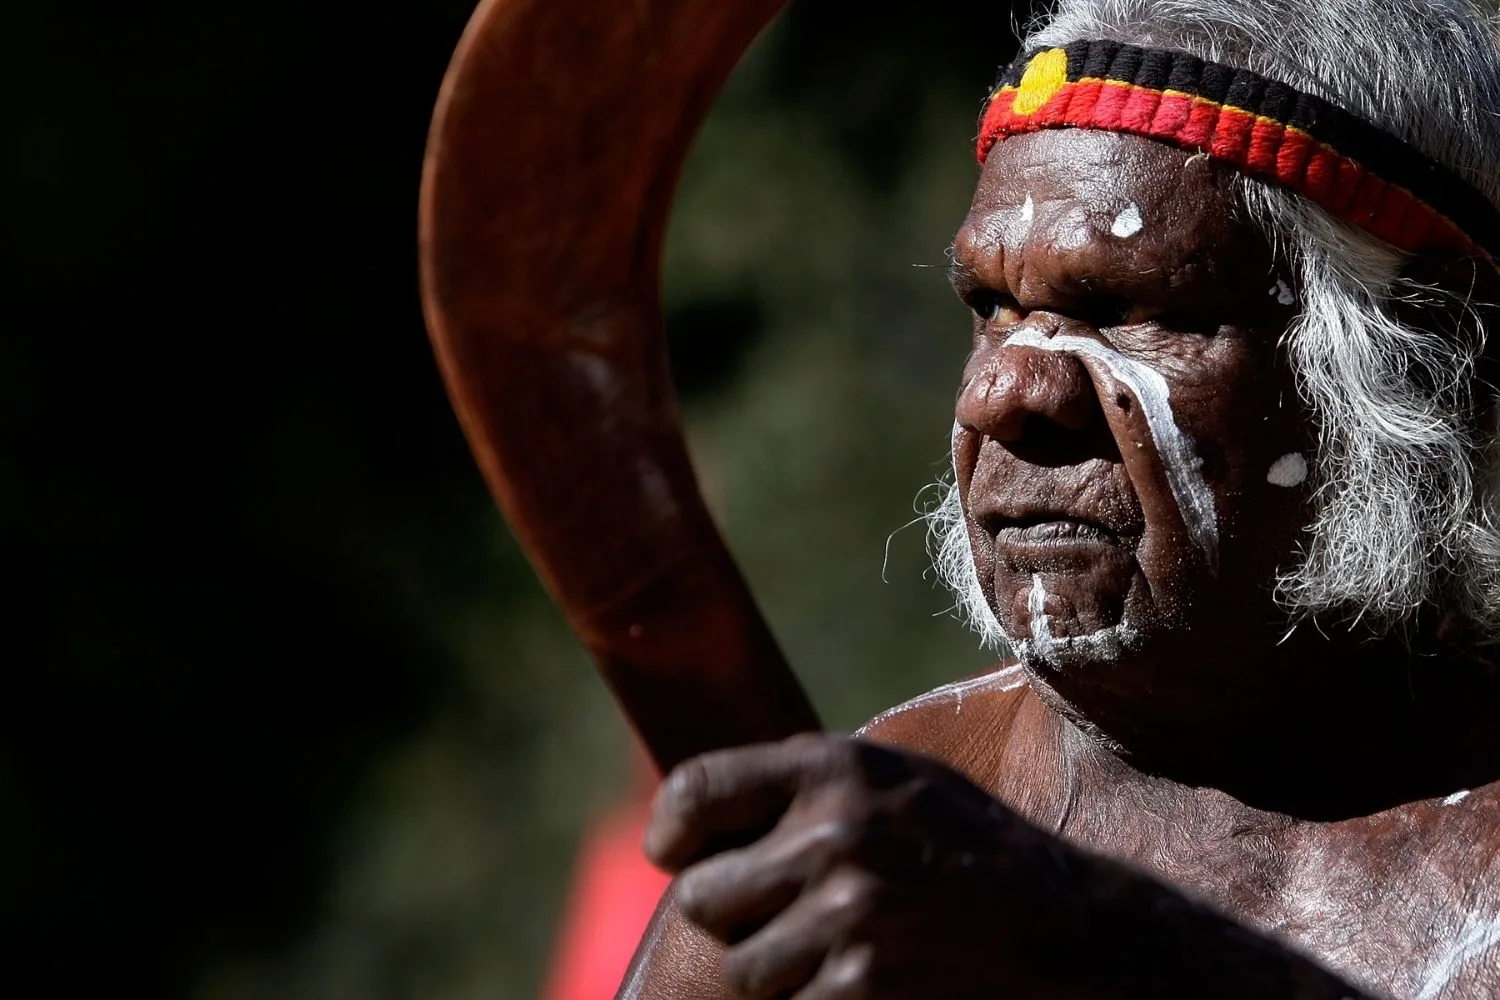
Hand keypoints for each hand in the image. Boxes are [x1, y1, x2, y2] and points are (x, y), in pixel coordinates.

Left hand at [643, 734, 1374, 999]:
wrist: (1064, 928)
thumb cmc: (961, 847)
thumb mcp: (891, 781)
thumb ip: (801, 787)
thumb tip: (684, 820)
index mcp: (834, 767)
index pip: (693, 790)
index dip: (671, 832)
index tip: (678, 855)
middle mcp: (835, 832)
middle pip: (703, 897)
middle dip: (733, 916)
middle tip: (786, 914)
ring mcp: (850, 915)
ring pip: (742, 967)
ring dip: (775, 970)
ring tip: (838, 947)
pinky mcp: (862, 987)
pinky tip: (869, 979)